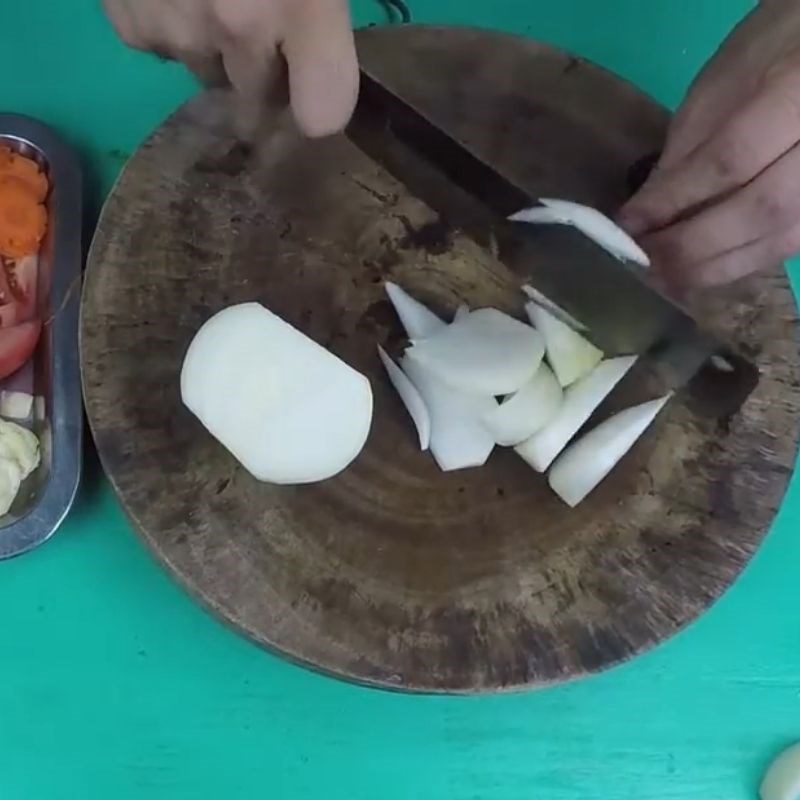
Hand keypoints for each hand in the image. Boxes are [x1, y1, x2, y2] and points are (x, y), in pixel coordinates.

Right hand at [102, 0, 357, 138]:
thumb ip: (320, 6)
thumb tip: (321, 48)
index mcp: (302, 3)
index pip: (322, 112)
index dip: (321, 108)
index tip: (315, 92)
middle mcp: (239, 28)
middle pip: (259, 98)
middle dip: (264, 74)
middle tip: (262, 19)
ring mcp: (178, 27)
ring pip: (208, 74)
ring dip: (215, 48)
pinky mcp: (130, 21)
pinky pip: (159, 49)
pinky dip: (167, 23)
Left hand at [618, 2, 799, 288]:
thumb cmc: (771, 51)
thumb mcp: (721, 84)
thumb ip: (686, 150)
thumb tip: (644, 212)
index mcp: (797, 94)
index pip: (730, 161)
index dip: (674, 201)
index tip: (627, 226)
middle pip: (761, 210)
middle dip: (692, 246)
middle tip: (642, 263)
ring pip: (780, 237)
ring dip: (716, 266)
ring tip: (665, 278)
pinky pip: (789, 244)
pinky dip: (742, 261)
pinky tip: (704, 270)